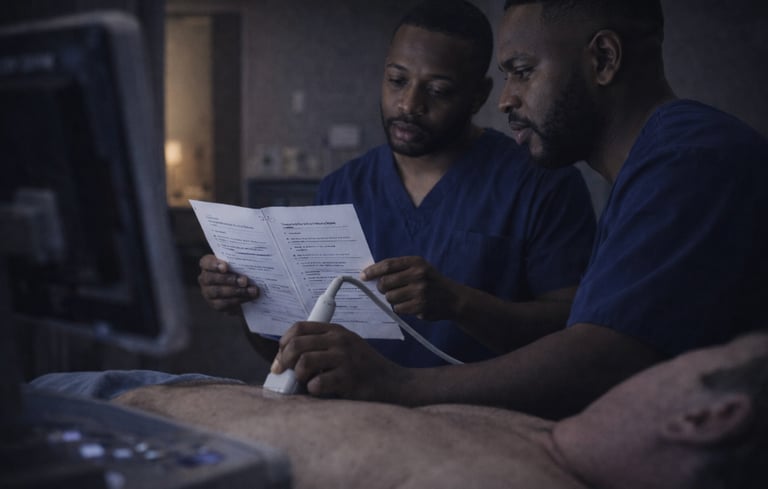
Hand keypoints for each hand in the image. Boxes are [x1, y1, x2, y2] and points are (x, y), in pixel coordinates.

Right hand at [197, 254, 259, 313]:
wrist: (240, 289)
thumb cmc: (238, 271)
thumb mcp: (237, 264)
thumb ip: (239, 262)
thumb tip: (251, 260)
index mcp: (208, 265)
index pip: (206, 263)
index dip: (214, 265)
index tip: (225, 267)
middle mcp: (204, 278)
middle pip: (211, 278)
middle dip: (229, 279)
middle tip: (244, 280)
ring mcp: (208, 292)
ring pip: (218, 292)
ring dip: (237, 291)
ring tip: (251, 290)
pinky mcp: (215, 304)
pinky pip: (224, 303)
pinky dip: (238, 300)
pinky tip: (248, 297)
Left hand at [273, 321, 407, 400]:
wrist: (393, 382)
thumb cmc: (363, 367)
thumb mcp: (345, 346)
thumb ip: (321, 346)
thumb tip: (285, 359)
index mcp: (336, 330)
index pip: (299, 327)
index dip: (284, 341)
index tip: (281, 355)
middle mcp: (340, 340)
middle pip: (296, 344)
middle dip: (284, 361)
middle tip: (283, 373)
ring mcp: (345, 359)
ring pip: (304, 362)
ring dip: (298, 376)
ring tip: (306, 382)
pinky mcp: (348, 378)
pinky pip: (317, 384)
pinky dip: (313, 390)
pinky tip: (320, 390)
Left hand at [360, 256, 460, 320]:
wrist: (453, 298)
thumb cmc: (431, 281)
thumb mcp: (420, 268)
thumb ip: (399, 269)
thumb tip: (370, 274)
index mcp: (416, 262)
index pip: (388, 265)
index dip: (373, 271)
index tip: (363, 276)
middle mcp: (418, 275)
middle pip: (384, 283)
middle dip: (382, 288)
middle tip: (387, 289)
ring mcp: (420, 292)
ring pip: (390, 297)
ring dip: (392, 299)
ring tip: (404, 297)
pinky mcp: (420, 307)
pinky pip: (398, 309)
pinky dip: (401, 308)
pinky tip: (411, 305)